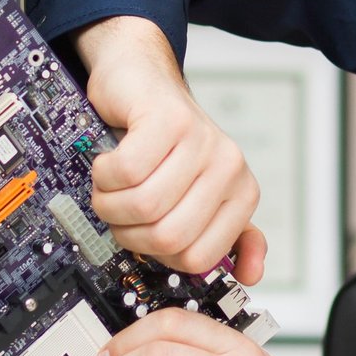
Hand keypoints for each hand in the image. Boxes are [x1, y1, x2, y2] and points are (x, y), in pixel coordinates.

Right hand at [74, 16, 265, 282]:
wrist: (139, 81)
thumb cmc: (164, 143)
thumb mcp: (201, 192)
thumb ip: (226, 234)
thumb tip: (251, 275)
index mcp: (241, 194)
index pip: (197, 258)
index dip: (157, 253)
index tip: (146, 230)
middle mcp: (229, 167)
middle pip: (168, 237)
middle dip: (129, 230)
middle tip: (121, 207)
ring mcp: (201, 140)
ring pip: (144, 206)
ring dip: (111, 202)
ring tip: (113, 184)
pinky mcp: (168, 118)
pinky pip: (125, 172)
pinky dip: (105, 174)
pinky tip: (109, 160)